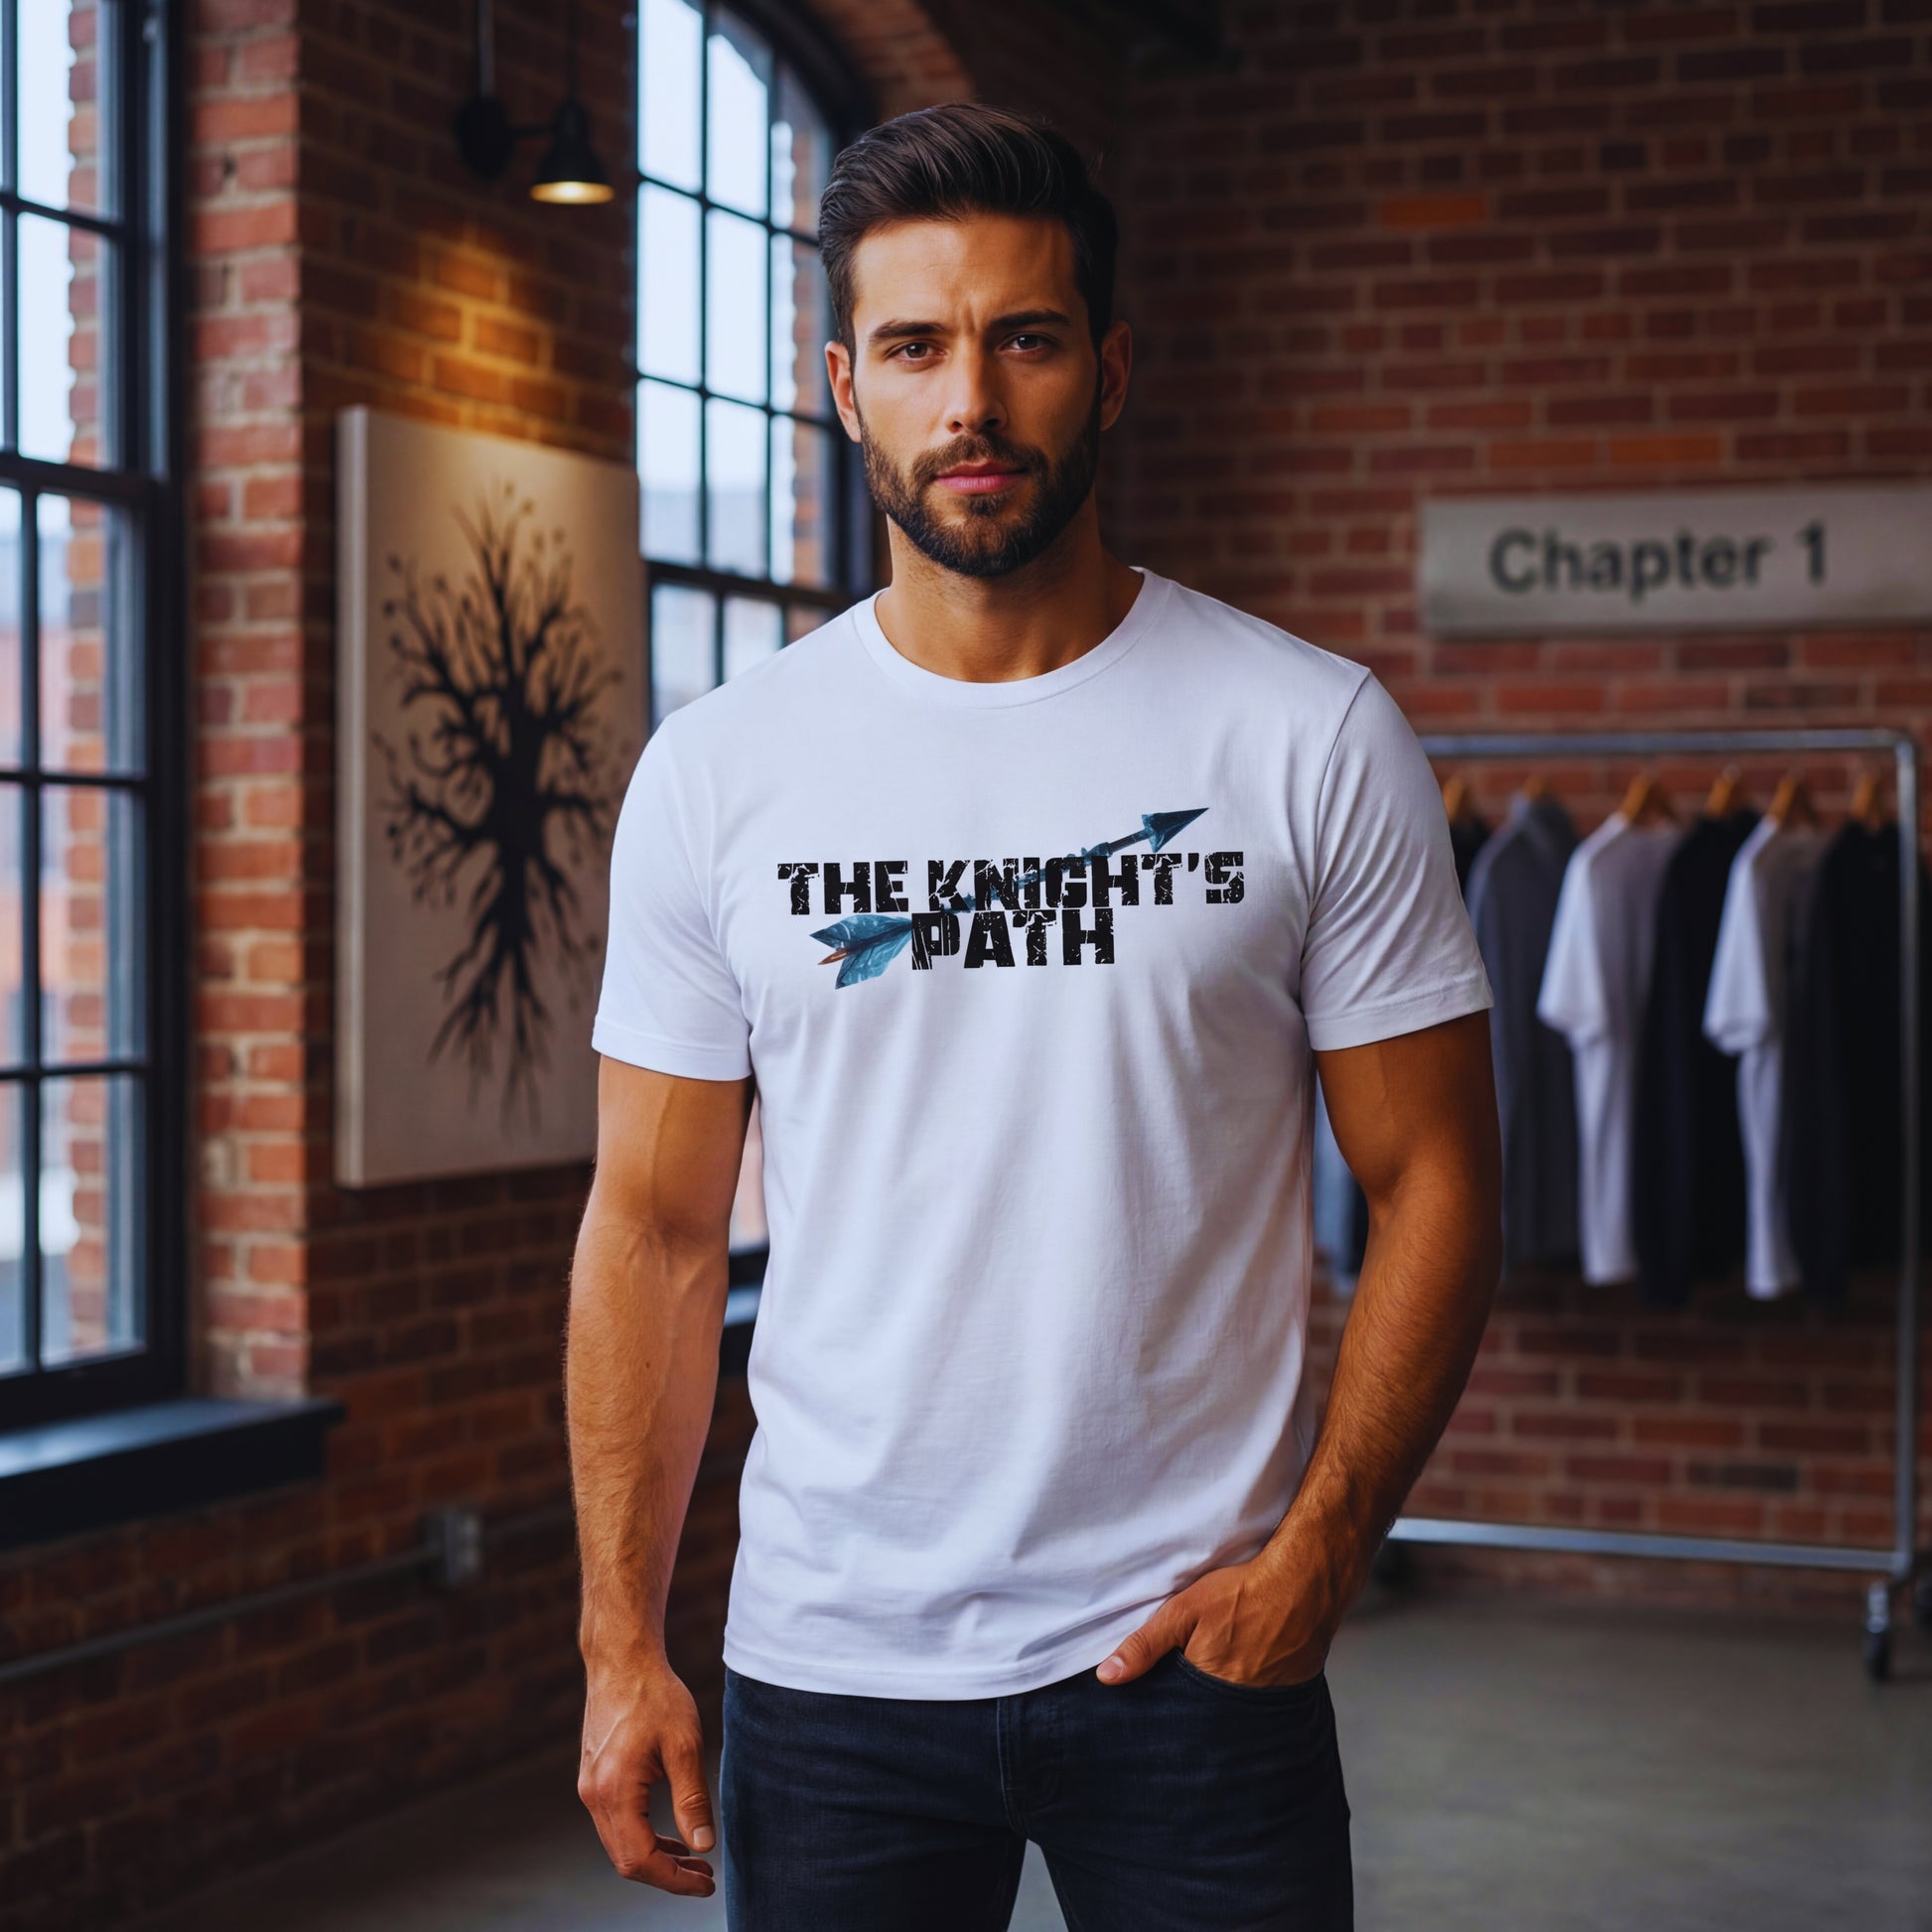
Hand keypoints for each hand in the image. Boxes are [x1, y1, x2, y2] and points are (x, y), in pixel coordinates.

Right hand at [578, 1651, 717, 1896]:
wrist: (622, 1659)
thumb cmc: (655, 1695)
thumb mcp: (684, 1745)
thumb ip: (692, 1799)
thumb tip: (704, 1845)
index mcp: (613, 1791)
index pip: (640, 1859)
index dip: (674, 1880)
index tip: (706, 1883)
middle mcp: (593, 1795)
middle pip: (626, 1859)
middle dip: (667, 1874)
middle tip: (706, 1875)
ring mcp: (589, 1787)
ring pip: (620, 1843)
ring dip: (656, 1857)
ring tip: (694, 1858)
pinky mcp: (594, 1778)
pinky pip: (617, 1823)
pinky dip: (643, 1836)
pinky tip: (672, 1835)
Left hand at [1093, 1537, 1350, 1689]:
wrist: (1306, 1583)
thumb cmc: (1242, 1592)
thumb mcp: (1184, 1610)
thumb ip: (1145, 1645)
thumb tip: (1107, 1678)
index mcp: (1207, 1688)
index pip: (1177, 1712)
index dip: (1167, 1705)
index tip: (1156, 1701)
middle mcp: (1238, 1705)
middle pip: (1206, 1714)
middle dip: (1193, 1706)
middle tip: (1191, 1680)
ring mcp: (1268, 1702)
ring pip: (1234, 1710)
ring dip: (1223, 1699)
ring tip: (1221, 1673)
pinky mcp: (1291, 1692)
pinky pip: (1263, 1702)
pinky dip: (1253, 1692)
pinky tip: (1250, 1669)